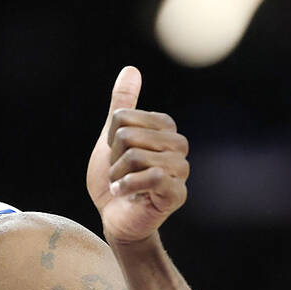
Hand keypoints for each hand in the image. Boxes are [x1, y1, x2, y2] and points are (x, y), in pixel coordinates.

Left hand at [86, 66, 189, 244]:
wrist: (115, 219)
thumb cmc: (115, 181)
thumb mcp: (112, 140)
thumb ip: (122, 106)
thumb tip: (131, 69)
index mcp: (165, 128)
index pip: (122, 118)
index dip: (110, 140)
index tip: (116, 157)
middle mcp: (178, 145)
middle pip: (128, 135)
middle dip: (113, 159)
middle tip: (119, 175)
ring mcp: (180, 170)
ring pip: (135, 156)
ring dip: (117, 175)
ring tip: (122, 186)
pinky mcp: (176, 193)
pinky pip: (151, 176)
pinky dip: (128, 186)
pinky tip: (124, 194)